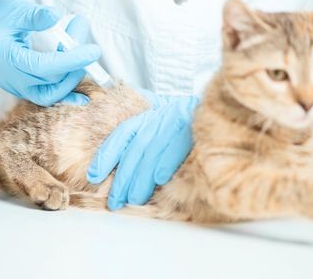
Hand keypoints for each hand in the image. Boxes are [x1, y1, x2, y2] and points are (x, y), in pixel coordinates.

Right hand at [0, 0, 100, 105]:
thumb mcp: (16, 7)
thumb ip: (35, 15)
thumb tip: (56, 16)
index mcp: (4, 57)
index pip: (43, 66)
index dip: (71, 60)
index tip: (93, 51)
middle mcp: (7, 77)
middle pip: (49, 82)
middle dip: (75, 65)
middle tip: (87, 44)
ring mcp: (14, 85)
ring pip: (48, 94)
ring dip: (71, 79)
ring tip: (83, 55)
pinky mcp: (21, 87)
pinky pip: (44, 96)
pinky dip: (64, 96)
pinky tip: (83, 98)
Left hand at [87, 90, 198, 209]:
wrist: (218, 112)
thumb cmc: (189, 124)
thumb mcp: (165, 123)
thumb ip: (144, 136)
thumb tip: (121, 163)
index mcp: (149, 114)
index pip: (122, 134)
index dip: (106, 155)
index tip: (94, 175)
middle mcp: (159, 117)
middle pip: (135, 149)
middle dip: (122, 177)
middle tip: (115, 200)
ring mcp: (176, 121)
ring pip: (151, 152)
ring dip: (141, 179)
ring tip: (134, 198)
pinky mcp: (193, 128)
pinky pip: (175, 148)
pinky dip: (165, 163)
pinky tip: (159, 180)